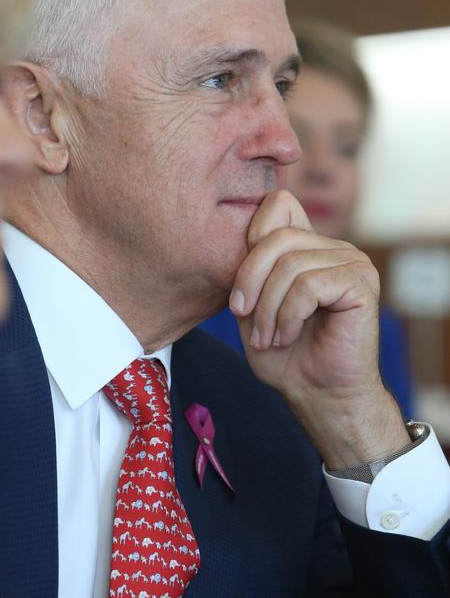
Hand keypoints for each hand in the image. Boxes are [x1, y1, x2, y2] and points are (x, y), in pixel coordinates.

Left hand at [230, 190, 408, 468]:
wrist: (317, 394)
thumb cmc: (284, 354)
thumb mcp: (250, 304)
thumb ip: (246, 266)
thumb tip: (236, 233)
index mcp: (308, 245)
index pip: (277, 203)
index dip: (250, 239)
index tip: (239, 289)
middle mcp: (333, 246)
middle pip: (277, 237)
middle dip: (249, 279)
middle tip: (241, 316)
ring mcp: (352, 261)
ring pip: (291, 264)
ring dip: (268, 307)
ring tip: (267, 337)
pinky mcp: (362, 282)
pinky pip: (310, 285)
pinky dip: (288, 315)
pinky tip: (287, 336)